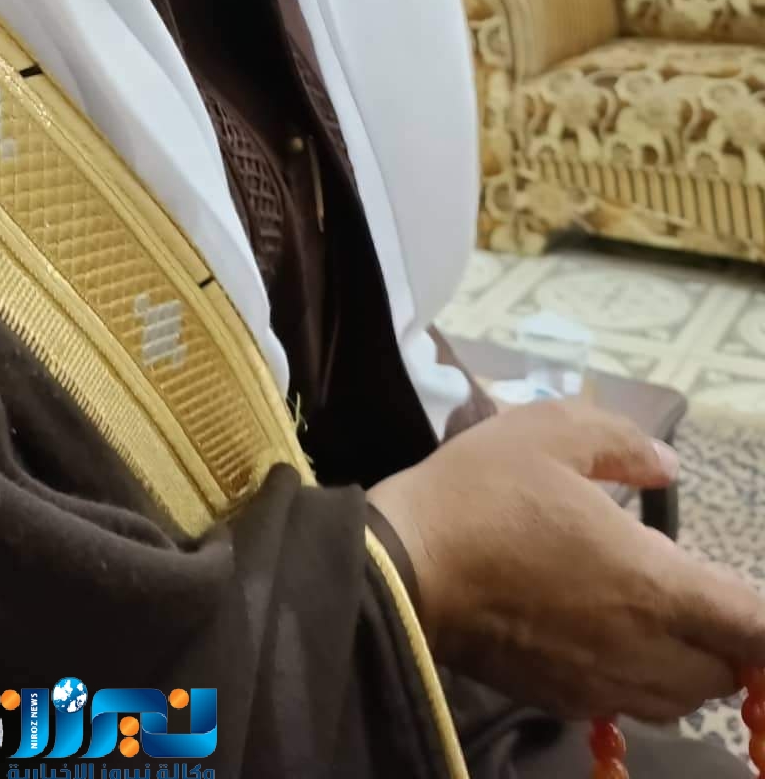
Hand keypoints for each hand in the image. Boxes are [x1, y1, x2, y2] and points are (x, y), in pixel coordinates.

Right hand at [368, 400, 764, 721]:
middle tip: (709, 597)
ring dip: (691, 666)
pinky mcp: (560, 700)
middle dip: (730, 642)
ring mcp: (598, 682)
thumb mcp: (552, 432)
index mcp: (650, 584)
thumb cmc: (485, 492)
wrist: (406, 566)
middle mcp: (638, 647)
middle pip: (722, 673)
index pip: (750, 627)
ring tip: (666, 619)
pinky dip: (642, 681)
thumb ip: (622, 443)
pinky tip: (612, 637)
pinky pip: (627, 705)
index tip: (755, 601)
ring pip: (679, 699)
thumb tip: (667, 465)